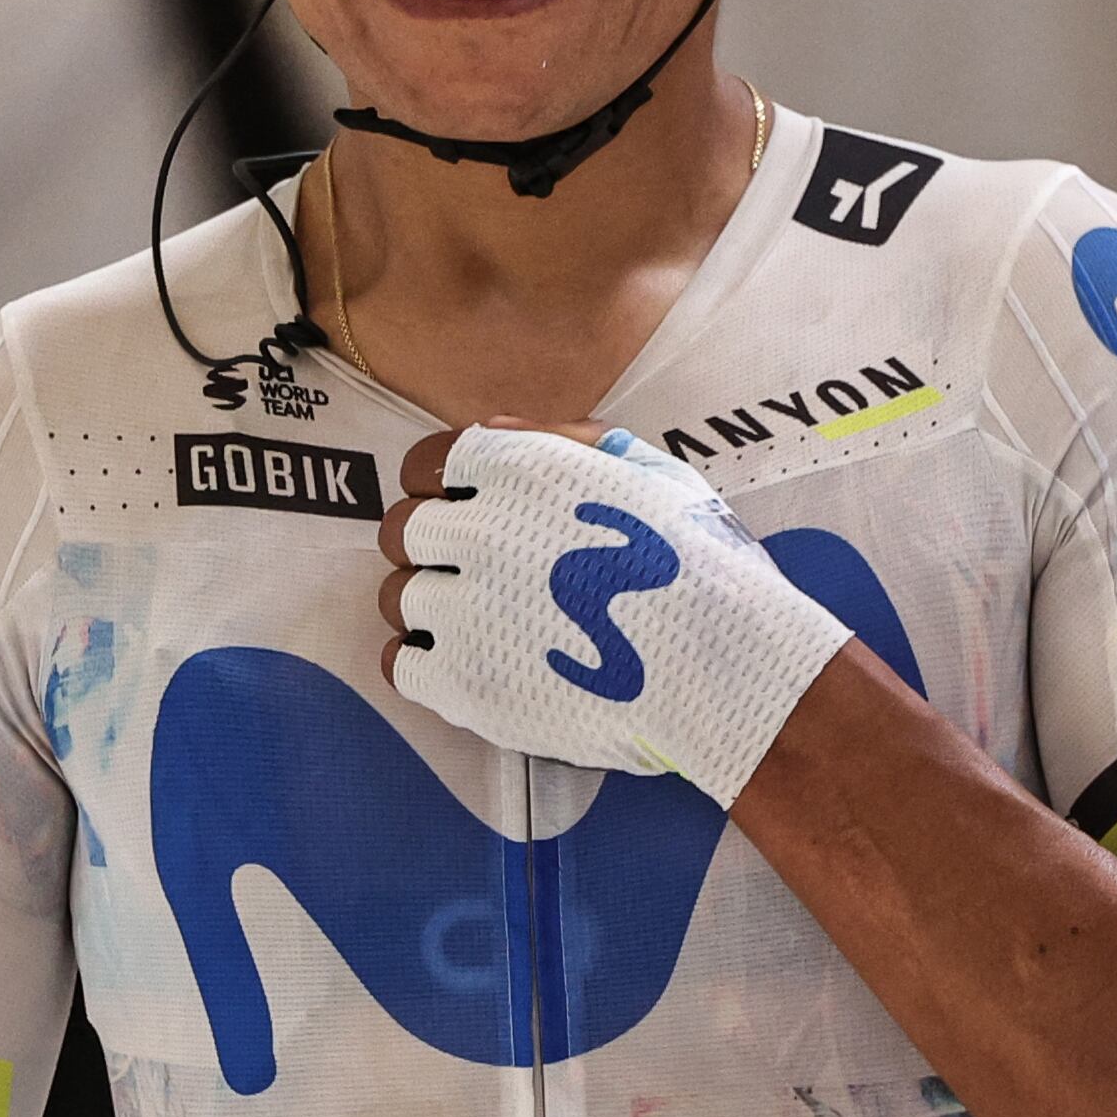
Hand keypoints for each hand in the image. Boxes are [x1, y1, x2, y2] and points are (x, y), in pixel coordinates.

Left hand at [376, 419, 853, 807]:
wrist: (721, 666)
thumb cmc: (701, 563)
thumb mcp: (648, 471)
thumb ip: (565, 441)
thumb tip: (492, 433)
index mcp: (519, 470)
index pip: (426, 462)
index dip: (441, 486)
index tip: (465, 510)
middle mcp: (478, 531)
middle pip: (402, 530)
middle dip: (430, 546)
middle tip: (475, 572)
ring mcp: (464, 610)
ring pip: (395, 597)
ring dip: (428, 605)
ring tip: (479, 624)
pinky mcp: (464, 683)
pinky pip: (397, 664)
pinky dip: (421, 661)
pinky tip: (463, 663)